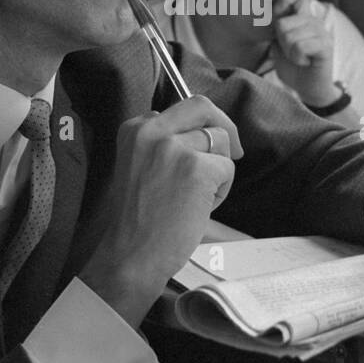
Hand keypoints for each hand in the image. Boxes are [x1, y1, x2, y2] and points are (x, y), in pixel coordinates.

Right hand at [79, 96, 242, 325]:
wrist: (130, 255)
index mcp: (135, 128)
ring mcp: (174, 148)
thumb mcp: (138, 165)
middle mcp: (152, 130)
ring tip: (198, 197)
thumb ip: (163, 144)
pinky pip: (227, 168)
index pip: (180, 108)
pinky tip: (201, 208)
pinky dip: (222, 189)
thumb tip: (204, 132)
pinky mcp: (197, 168)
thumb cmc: (138, 219)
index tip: (203, 146)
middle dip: (224, 126)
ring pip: (220, 141)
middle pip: (202, 107)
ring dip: (219, 169)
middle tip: (233, 151)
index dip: (198, 126)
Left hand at [269, 0, 335, 105]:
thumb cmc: (294, 63)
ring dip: (289, 51)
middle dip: (280, 38)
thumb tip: (279, 12)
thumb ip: (279, 24)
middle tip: (290, 49)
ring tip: (299, 56)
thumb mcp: (280, 42)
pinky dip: (297, 57)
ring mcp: (320, 31)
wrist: (309, 87)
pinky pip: (299, 45)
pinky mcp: (325, 45)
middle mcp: (312, 19)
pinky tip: (306, 61)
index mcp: (300, 16)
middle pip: (281, 20)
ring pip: (288, 34)